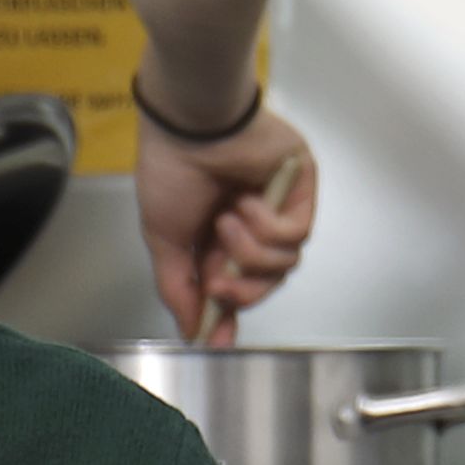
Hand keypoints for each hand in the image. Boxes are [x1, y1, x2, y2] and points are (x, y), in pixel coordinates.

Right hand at [135, 104, 318, 341]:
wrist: (191, 124)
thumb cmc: (171, 172)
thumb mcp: (164, 238)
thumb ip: (179, 287)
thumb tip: (190, 331)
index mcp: (215, 236)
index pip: (233, 286)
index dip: (227, 314)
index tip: (216, 339)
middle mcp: (250, 225)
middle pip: (263, 283)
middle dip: (241, 292)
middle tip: (218, 283)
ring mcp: (278, 207)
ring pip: (283, 265)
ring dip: (249, 252)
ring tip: (226, 221)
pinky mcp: (300, 191)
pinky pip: (295, 235)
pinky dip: (267, 228)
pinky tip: (246, 204)